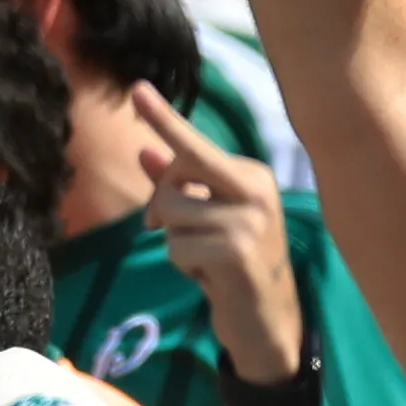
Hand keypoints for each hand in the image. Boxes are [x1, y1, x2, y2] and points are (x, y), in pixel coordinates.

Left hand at [123, 87, 301, 384]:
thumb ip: (179, 185)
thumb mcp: (207, 219)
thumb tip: (144, 151)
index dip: (162, 119)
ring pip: (169, 218)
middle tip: (178, 233)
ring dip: (175, 243)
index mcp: (252, 176)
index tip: (136, 87)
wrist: (268, 318)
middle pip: (173, 181)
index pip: (195, 147)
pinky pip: (175, 248)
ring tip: (205, 260)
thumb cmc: (234, 263)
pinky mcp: (236, 252)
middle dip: (162, 208)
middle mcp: (256, 192)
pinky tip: (210, 277)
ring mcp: (249, 222)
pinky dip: (182, 267)